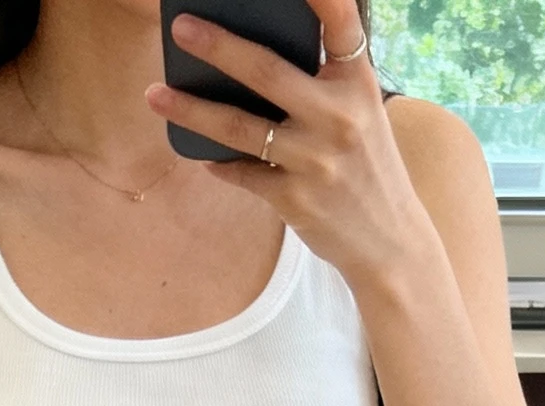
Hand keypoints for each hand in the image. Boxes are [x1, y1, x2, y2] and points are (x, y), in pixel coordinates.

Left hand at [146, 4, 418, 295]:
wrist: (390, 242)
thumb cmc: (365, 166)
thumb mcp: (360, 113)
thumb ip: (322, 82)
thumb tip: (247, 58)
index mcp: (358, 83)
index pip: (342, 23)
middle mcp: (339, 116)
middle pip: (267, 71)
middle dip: (218, 46)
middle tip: (181, 28)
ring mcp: (315, 160)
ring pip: (239, 127)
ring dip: (191, 109)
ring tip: (155, 94)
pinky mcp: (295, 199)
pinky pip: (241, 173)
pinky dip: (217, 162)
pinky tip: (201, 155)